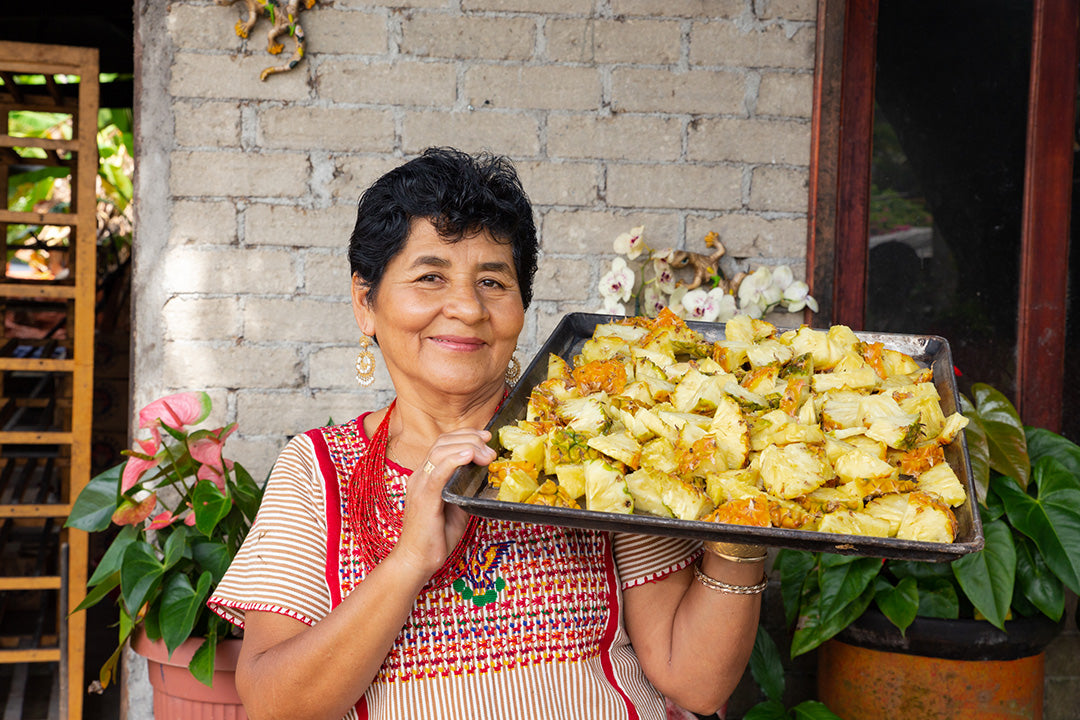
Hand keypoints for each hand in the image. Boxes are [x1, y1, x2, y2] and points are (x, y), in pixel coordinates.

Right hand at [392, 429, 495, 578]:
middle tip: (490, 445)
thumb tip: (481, 478)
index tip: (486, 438)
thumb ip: (463, 490)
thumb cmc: (435, 538)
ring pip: (441, 451)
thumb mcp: (456, 508)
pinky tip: (468, 455)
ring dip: (467, 447)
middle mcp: (420, 476)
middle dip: (470, 438)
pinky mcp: (423, 498)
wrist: (416, 561)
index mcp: (426, 476)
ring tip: (486, 453)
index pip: (443, 444)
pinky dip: (454, 459)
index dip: (465, 436)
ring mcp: (419, 485)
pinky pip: (438, 472)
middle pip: (443, 442)